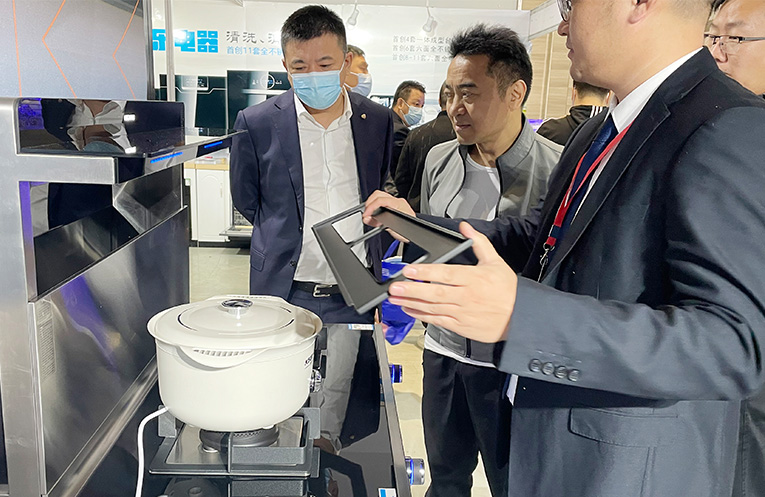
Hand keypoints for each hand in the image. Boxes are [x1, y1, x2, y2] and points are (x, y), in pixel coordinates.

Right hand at [363, 190, 415, 241]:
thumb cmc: (409, 232)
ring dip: (371, 204)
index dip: (370, 207)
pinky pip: (381, 201)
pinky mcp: (394, 204)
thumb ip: (379, 223)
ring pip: (379, 196)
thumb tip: (368, 219)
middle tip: (366, 215)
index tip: (366, 215)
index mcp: (399, 205)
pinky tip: (375, 215)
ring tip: (369, 215)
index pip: (380, 200)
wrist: (417, 232)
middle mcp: (398, 201)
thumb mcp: (394, 230)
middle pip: (378, 195)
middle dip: (369, 204)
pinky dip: (375, 206)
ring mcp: (396, 202)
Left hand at [387, 222, 517, 342]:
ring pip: (433, 308)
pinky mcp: (461, 326)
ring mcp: (462, 312)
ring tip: (394, 299)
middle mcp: (466, 296)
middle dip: (412, 290)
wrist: (521, 317)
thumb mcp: (496, 262)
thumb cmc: (508, 291)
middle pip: (435, 293)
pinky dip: (422, 316)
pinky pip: (438, 321)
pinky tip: (410, 310)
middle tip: (395, 287)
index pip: (446, 274)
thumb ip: (478, 243)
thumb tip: (466, 227)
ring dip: (412, 303)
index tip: (409, 270)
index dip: (426, 272)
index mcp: (474, 279)